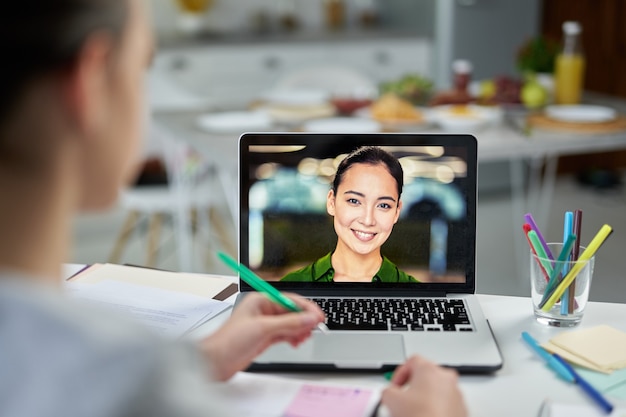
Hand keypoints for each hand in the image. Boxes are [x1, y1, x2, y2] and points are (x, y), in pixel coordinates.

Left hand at [200, 292, 324, 380]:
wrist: (215, 362)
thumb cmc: (229, 341)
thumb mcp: (263, 329)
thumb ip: (289, 323)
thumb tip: (308, 318)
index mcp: (260, 301)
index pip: (289, 300)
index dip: (305, 307)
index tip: (318, 316)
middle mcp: (263, 311)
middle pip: (291, 312)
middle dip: (304, 320)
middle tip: (315, 329)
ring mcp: (265, 325)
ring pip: (290, 324)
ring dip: (299, 330)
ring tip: (304, 338)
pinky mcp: (265, 338)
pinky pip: (285, 334)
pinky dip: (293, 338)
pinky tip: (296, 342)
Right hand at [381, 355, 466, 416]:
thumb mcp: (391, 400)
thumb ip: (388, 390)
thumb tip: (390, 393)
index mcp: (430, 370)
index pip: (412, 361)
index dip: (399, 374)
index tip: (395, 387)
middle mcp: (446, 378)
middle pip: (426, 375)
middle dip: (412, 386)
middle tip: (403, 399)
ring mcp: (456, 394)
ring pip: (436, 390)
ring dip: (424, 398)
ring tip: (415, 412)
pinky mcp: (461, 409)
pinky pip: (445, 403)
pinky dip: (436, 408)